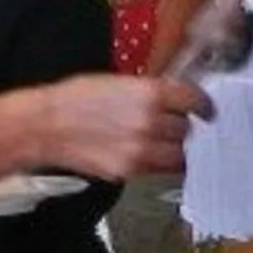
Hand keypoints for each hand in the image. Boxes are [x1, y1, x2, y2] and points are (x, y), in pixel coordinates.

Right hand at [35, 75, 211, 178]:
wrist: (46, 126)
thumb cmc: (76, 99)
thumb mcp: (118, 82)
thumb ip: (151, 91)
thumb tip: (176, 99)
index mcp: (150, 93)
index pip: (194, 101)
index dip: (203, 106)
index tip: (206, 110)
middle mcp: (150, 122)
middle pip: (187, 129)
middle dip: (181, 127)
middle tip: (173, 124)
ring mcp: (142, 150)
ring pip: (178, 154)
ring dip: (174, 148)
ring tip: (160, 142)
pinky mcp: (130, 170)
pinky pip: (158, 170)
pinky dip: (157, 163)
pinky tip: (145, 154)